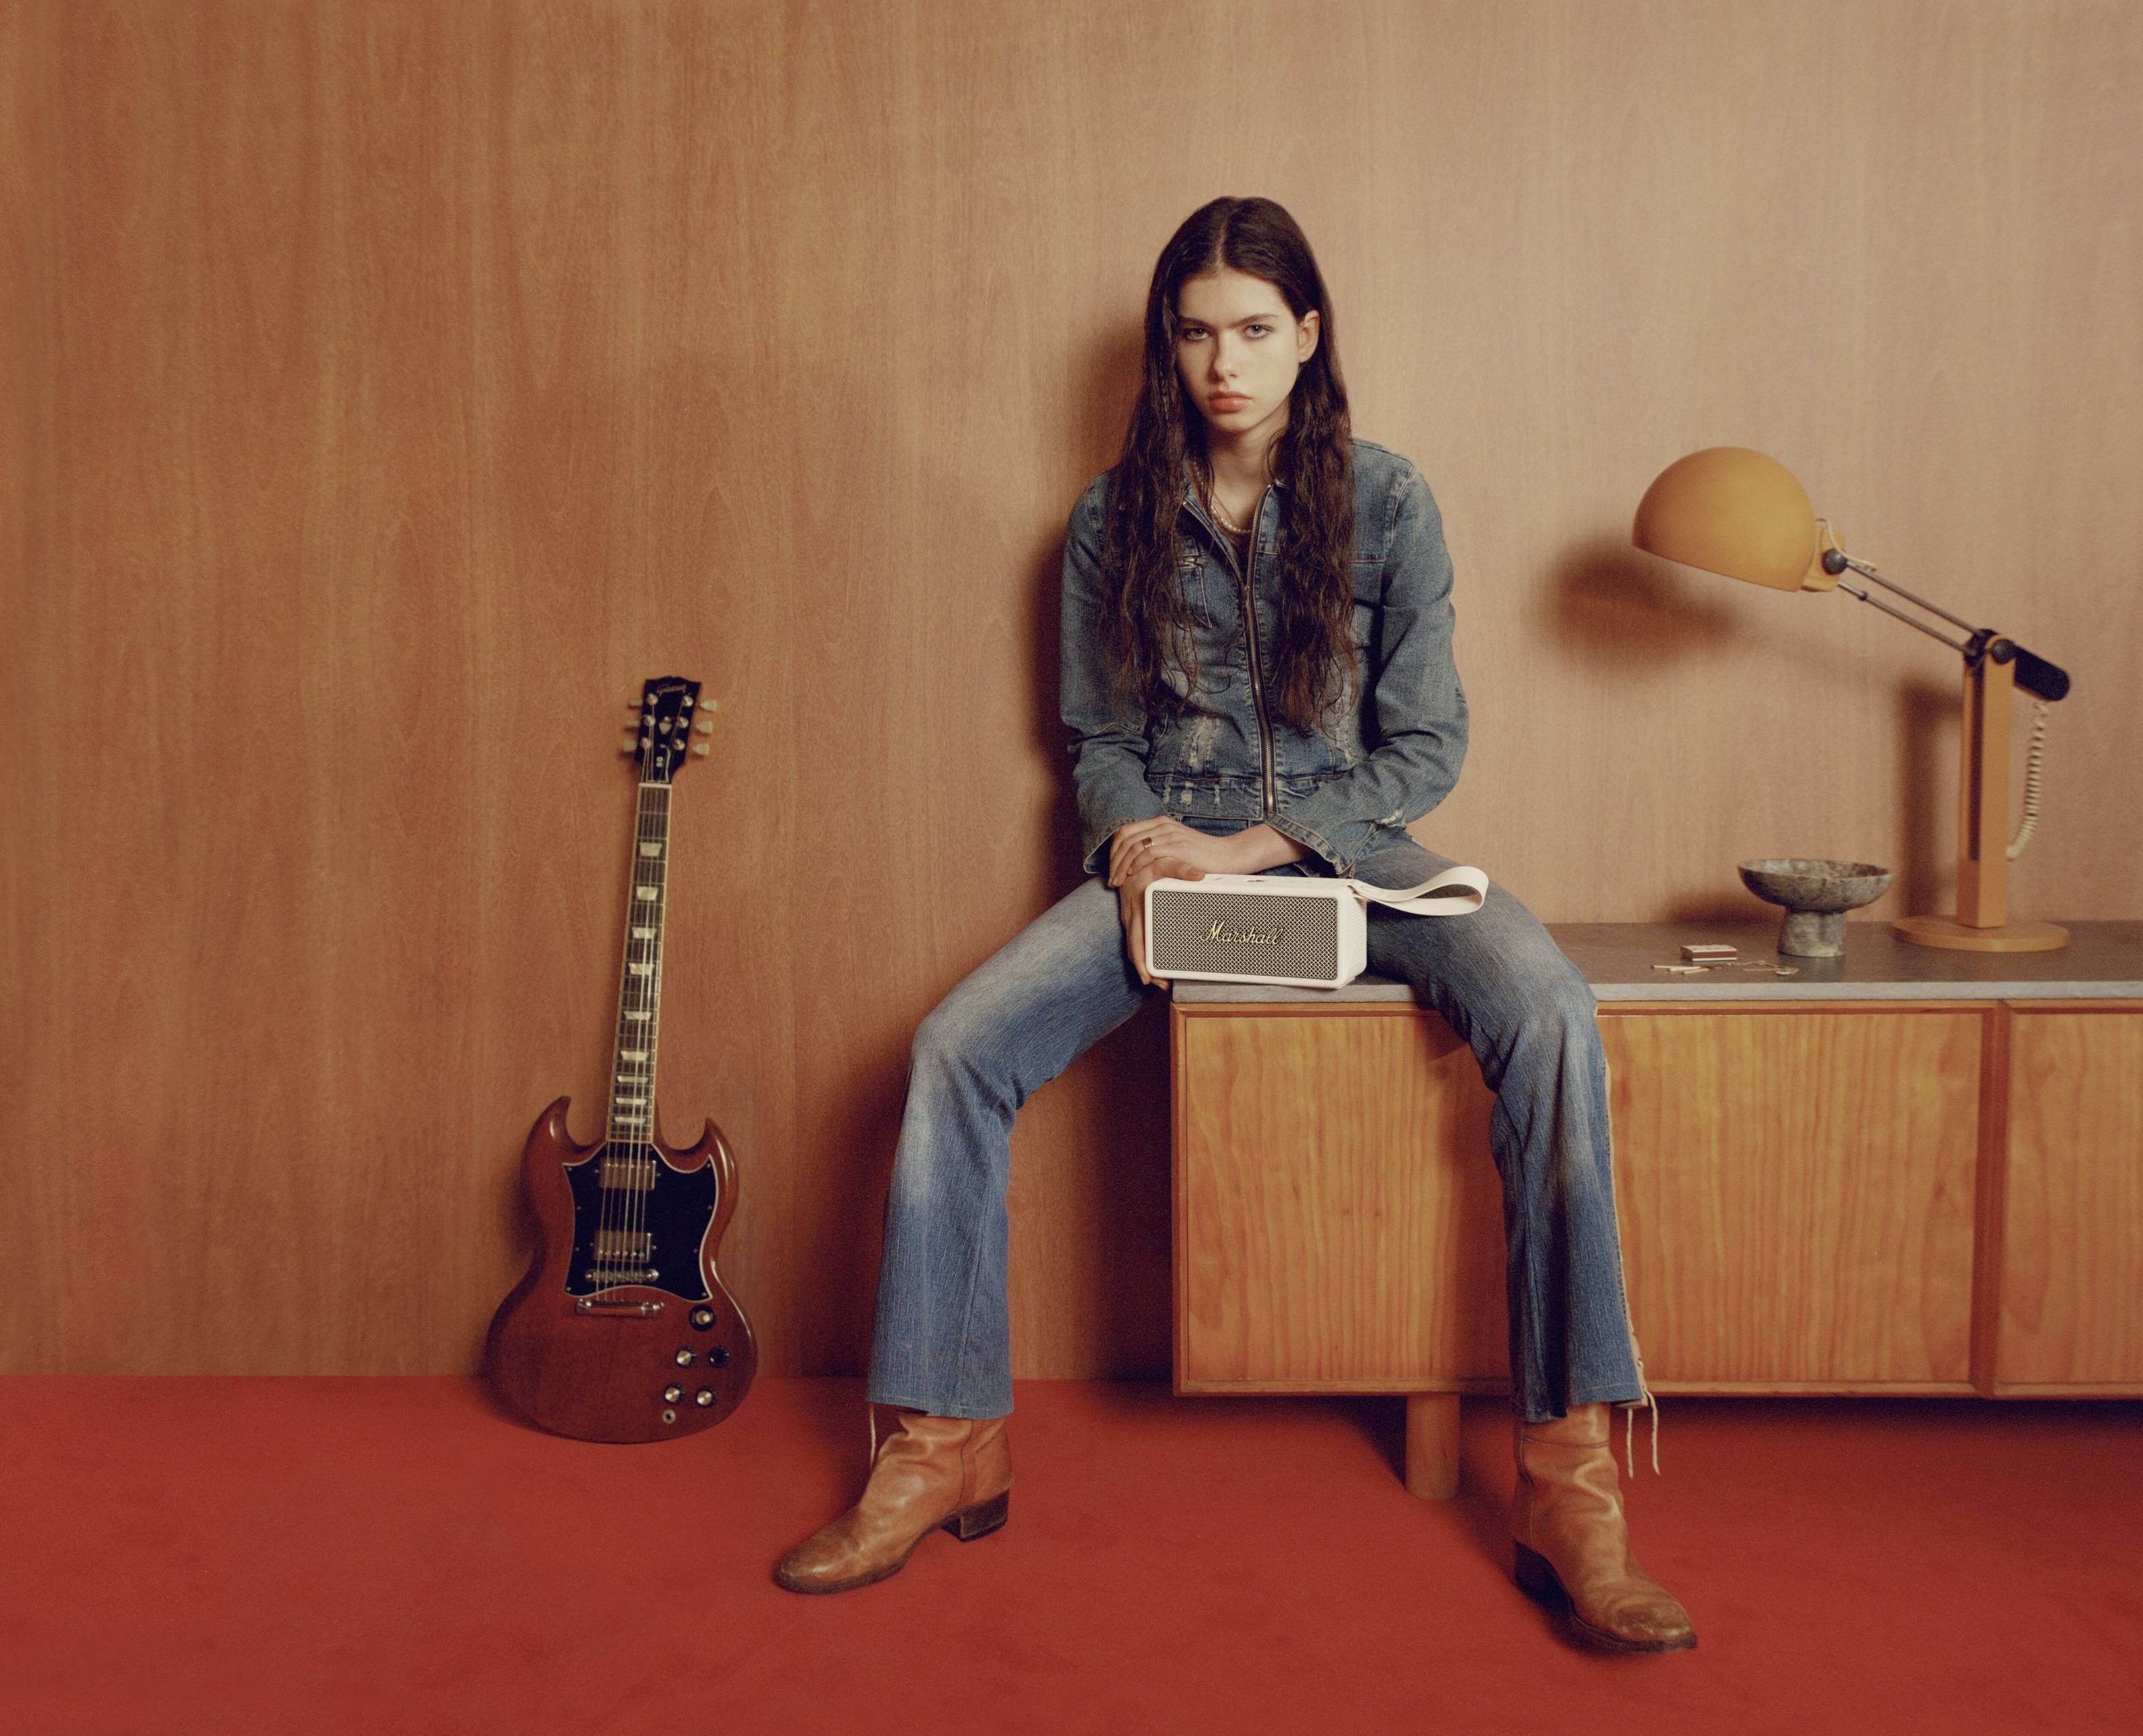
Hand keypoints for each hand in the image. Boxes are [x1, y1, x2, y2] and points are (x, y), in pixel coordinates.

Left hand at [1106, 817, 1241, 888]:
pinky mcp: (1177, 846)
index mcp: (1160, 823)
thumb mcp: (1175, 848)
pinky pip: (1148, 853)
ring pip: (1133, 846)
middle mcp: (1162, 825)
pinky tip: (1133, 874)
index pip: (1125, 832)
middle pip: (1125, 838)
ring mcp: (1170, 834)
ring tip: (1119, 881)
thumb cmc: (1202, 857)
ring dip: (1122, 866)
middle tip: (1112, 879)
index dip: (1114, 851)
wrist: (1228, 856)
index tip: (1112, 869)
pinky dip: (1136, 864)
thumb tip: (1137, 862)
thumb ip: (1158, 849)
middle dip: (1114, 860)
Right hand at [1115, 852, 1205, 988]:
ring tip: (1162, 979)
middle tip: (1163, 986)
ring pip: (1134, 946)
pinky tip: (1155, 958)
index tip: (1156, 978)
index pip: (1138, 943)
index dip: (1145, 964)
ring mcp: (1129, 915)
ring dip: (1145, 964)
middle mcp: (1131, 914)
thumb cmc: (1149, 859)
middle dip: (1147, 972)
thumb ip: (1180, 868)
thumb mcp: (1164, 861)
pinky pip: (1135, 937)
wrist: (1130, 853)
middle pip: (1134, 951)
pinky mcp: (1131, 914)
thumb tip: (1199, 876)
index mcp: (1138, 908)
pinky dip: (1143, 951)